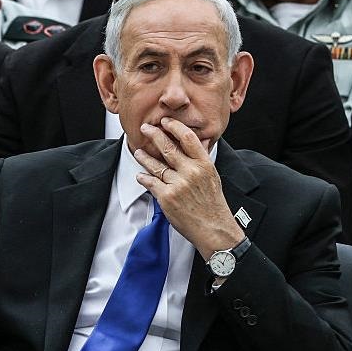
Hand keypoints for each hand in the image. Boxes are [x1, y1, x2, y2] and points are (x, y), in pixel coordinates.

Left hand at [134, 117, 244, 258]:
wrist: (213, 228)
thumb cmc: (212, 204)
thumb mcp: (213, 177)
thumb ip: (202, 160)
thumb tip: (199, 141)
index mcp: (204, 164)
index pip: (188, 138)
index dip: (174, 126)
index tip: (165, 121)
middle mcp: (191, 172)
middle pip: (168, 148)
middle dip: (154, 135)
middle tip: (145, 128)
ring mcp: (178, 184)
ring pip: (155, 165)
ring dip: (144, 157)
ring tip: (138, 152)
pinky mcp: (167, 197)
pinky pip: (150, 182)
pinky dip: (144, 178)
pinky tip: (140, 175)